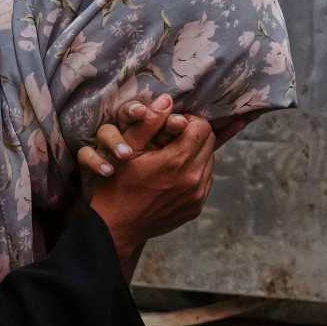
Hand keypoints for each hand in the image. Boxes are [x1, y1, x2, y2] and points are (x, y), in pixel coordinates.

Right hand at [79, 109, 216, 254]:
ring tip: (174, 154)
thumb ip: (149, 122)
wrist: (117, 226)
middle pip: (210, 142)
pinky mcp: (196, 207)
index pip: (202, 127)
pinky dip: (195, 171)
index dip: (189, 120)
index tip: (173, 123)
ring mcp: (197, 195)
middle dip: (195, 134)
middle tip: (174, 135)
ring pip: (210, 160)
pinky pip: (205, 180)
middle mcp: (193, 178)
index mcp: (177, 160)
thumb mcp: (127, 149)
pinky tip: (176, 172)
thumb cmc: (117, 185)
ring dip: (196, 153)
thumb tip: (167, 99)